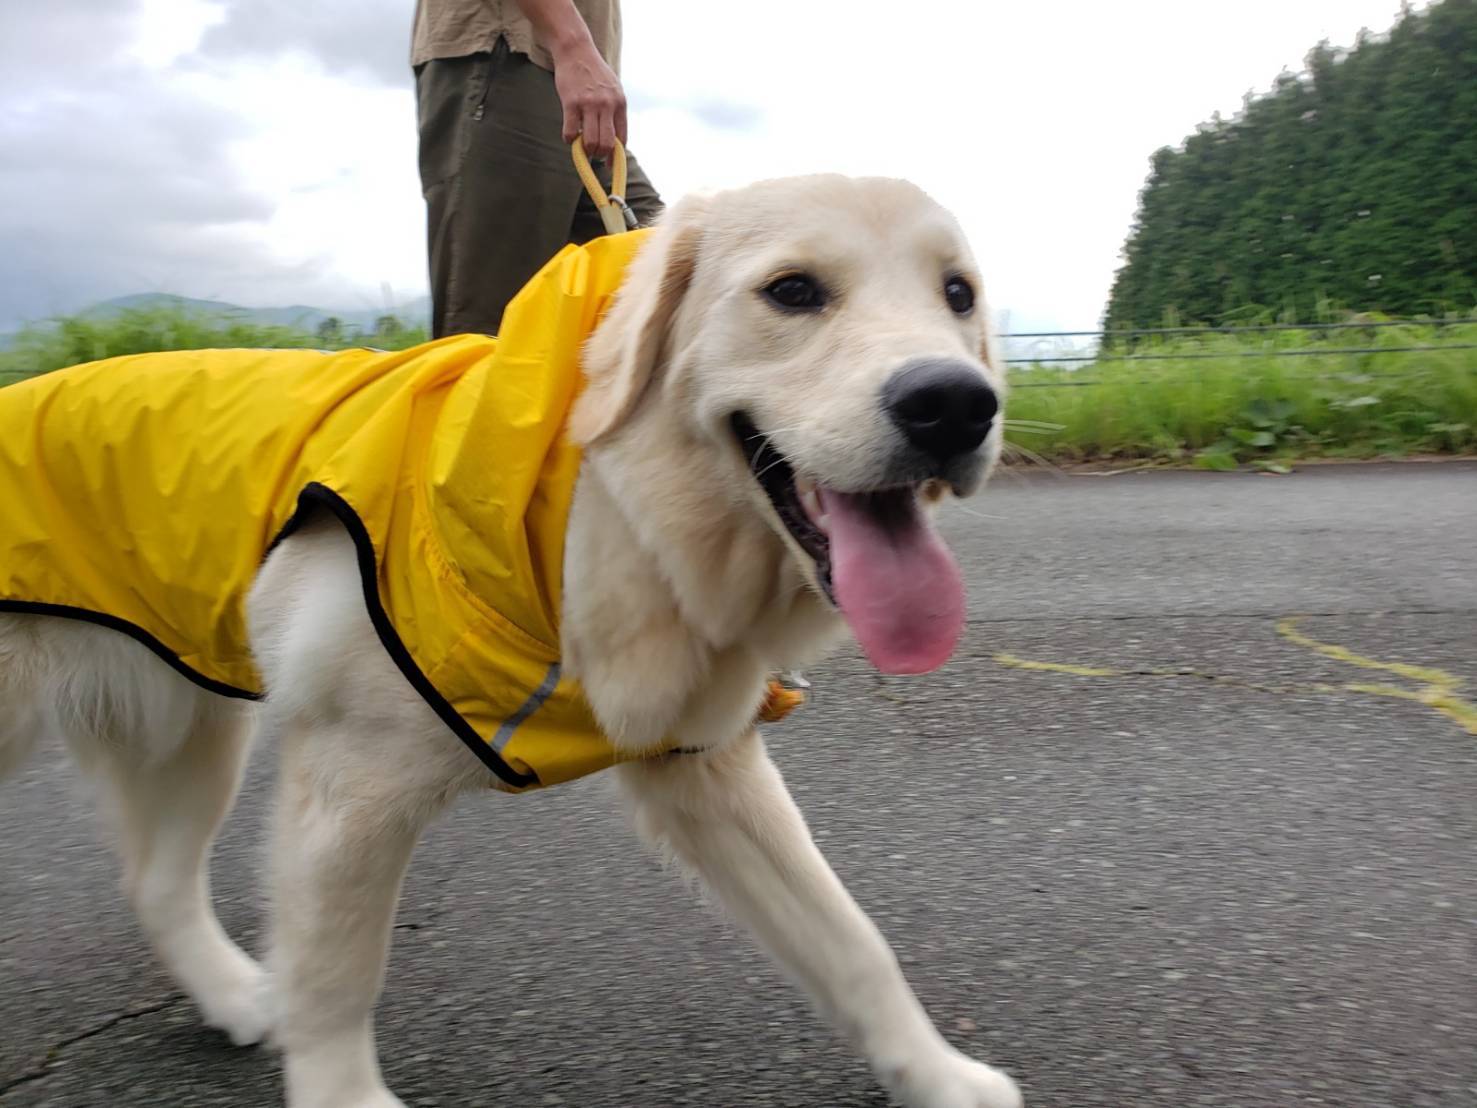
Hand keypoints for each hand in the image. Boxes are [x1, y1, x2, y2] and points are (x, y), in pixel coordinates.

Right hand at [551, 40, 626, 160]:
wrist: (576, 50)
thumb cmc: (594, 72)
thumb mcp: (613, 89)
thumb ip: (614, 112)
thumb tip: (615, 140)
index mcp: (620, 103)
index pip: (622, 138)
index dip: (616, 156)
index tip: (610, 165)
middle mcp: (607, 105)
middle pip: (607, 144)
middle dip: (600, 155)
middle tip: (593, 153)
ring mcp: (589, 104)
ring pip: (591, 142)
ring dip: (586, 151)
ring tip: (581, 146)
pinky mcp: (571, 103)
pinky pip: (571, 133)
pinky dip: (570, 140)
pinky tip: (569, 136)